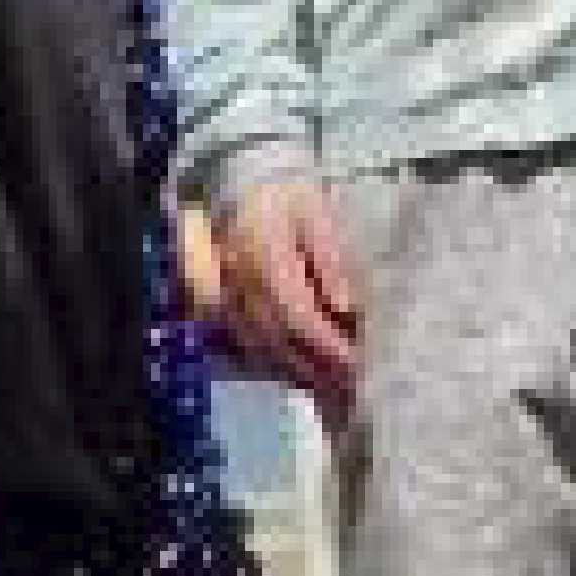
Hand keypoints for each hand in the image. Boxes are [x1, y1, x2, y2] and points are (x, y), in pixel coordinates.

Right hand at [209, 170, 366, 400]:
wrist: (244, 183)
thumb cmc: (288, 196)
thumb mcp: (318, 213)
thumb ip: (331, 259)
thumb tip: (343, 306)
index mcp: (264, 253)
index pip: (293, 311)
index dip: (322, 342)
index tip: (354, 362)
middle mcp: (238, 279)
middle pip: (275, 337)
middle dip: (313, 366)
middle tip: (351, 388)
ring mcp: (225, 295)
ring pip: (257, 346)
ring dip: (295, 372)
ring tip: (334, 392)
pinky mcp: (221, 306)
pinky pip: (244, 346)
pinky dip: (275, 366)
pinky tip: (304, 377)